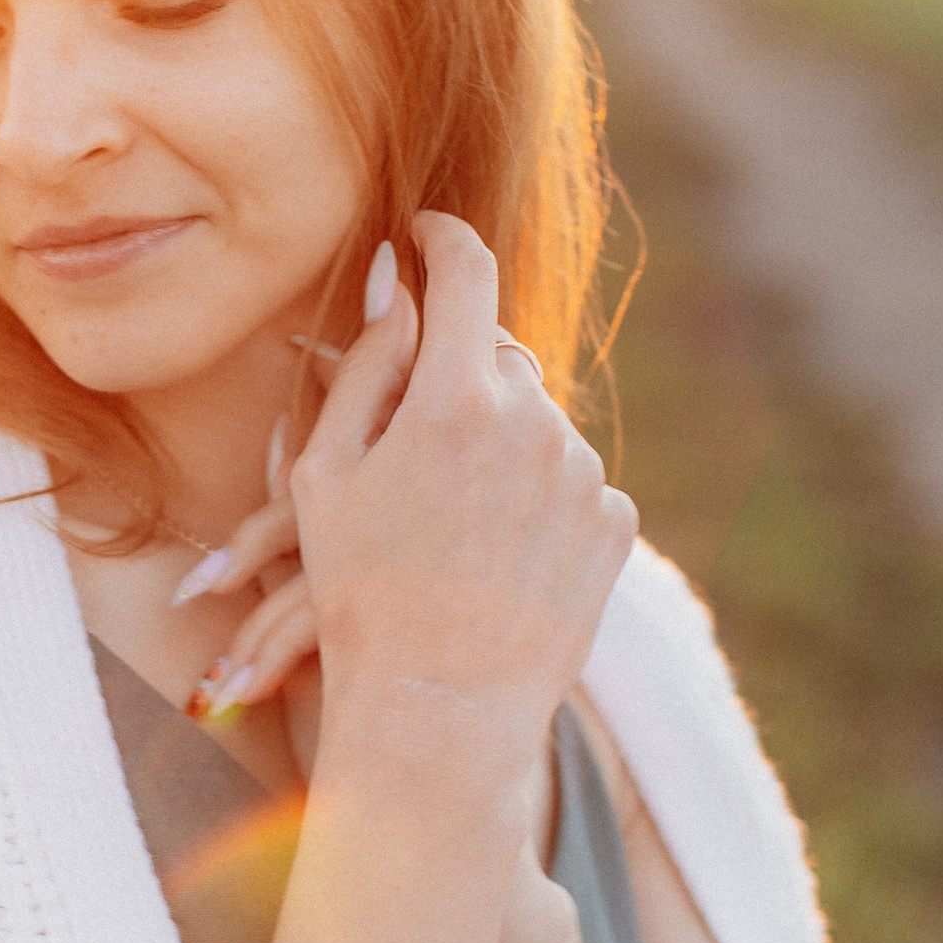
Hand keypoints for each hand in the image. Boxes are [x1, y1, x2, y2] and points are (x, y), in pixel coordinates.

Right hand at [286, 212, 634, 742]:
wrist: (440, 708)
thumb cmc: (360, 589)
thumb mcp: (325, 473)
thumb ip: (365, 363)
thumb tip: (394, 278)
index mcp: (453, 398)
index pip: (463, 269)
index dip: (441, 237)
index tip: (424, 233)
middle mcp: (534, 423)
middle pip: (495, 350)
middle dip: (455, 368)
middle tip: (411, 430)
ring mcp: (585, 473)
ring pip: (536, 417)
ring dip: (497, 437)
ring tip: (452, 515)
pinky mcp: (617, 522)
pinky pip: (572, 476)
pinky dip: (536, 492)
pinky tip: (495, 547)